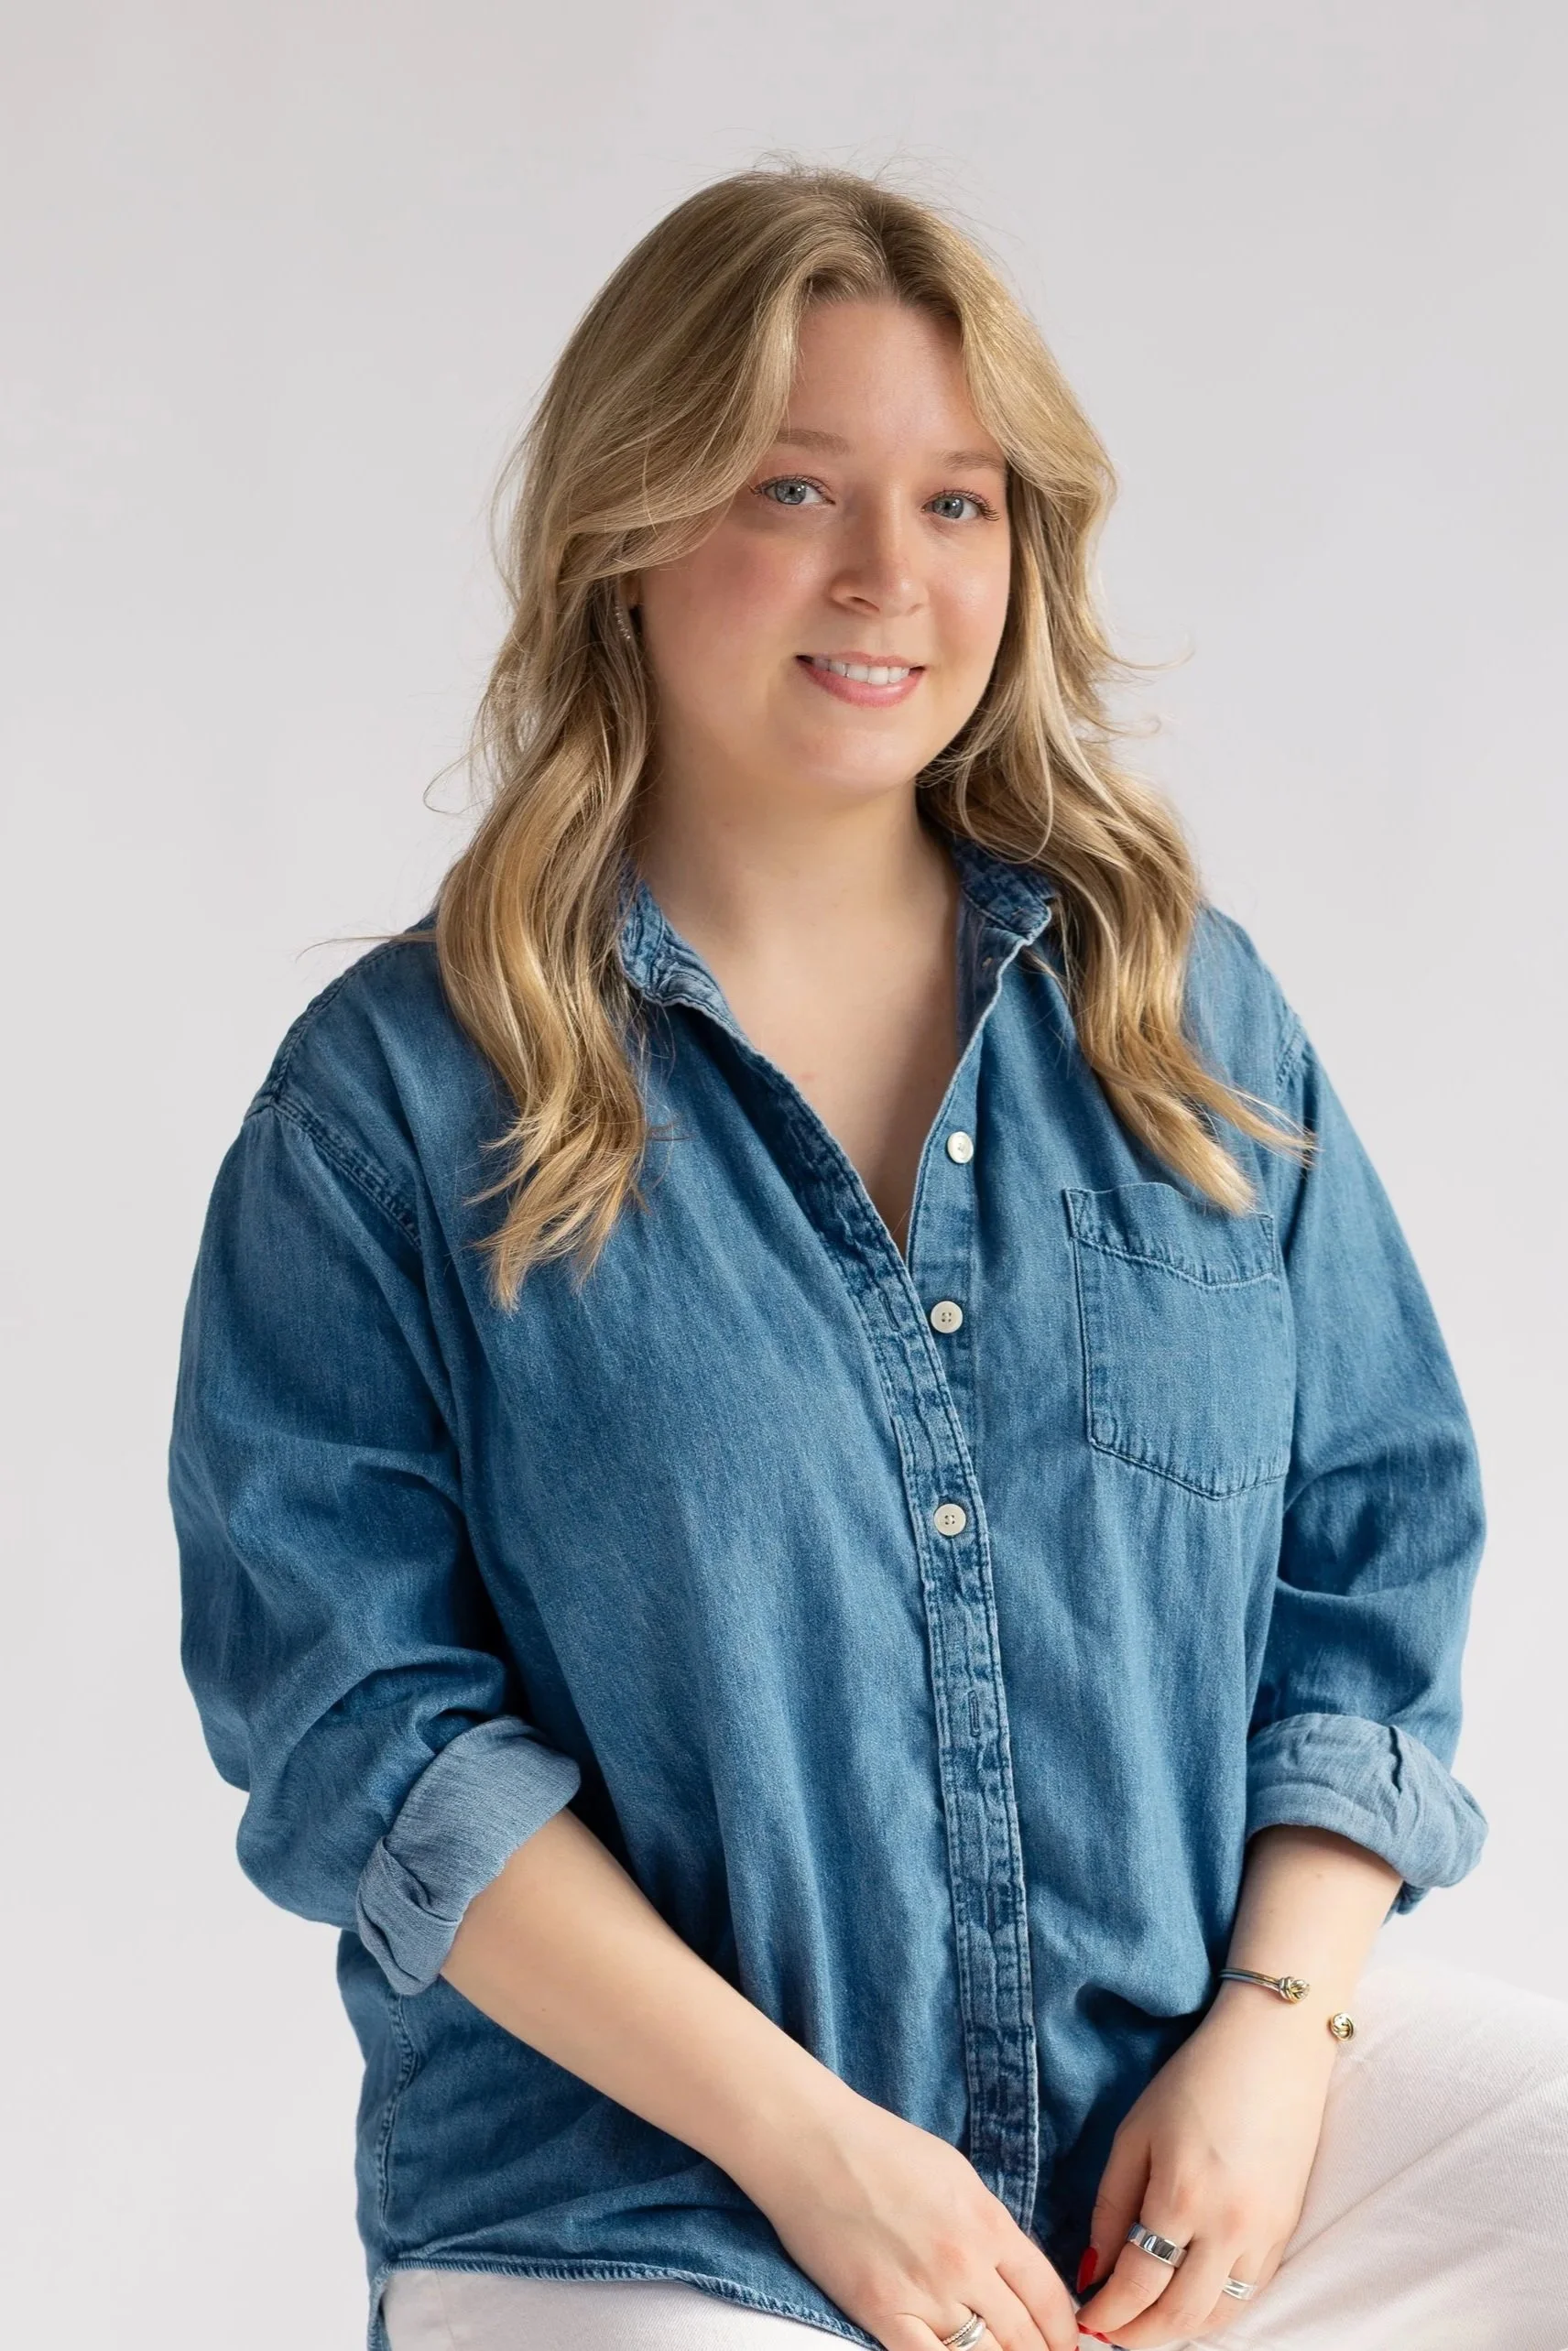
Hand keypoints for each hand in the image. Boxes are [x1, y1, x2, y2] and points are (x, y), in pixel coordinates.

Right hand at [733, 2082, 1082, 2350]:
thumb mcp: (956, 2175)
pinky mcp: (880, 2314)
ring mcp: (923, 2293)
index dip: (1065, 2334)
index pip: (1049, 2298)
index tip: (1067, 2346)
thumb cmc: (880, 2147)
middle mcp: (965, 2263)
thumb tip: (1015, 2274)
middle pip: (1023, 2337)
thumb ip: (990, 2227)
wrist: (810, 2144)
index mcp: (988, 2223)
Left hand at [1074, 1987, 1335, 2346]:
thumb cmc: (1195, 2079)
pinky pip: (1248, 2293)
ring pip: (1218, 2315)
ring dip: (1178, 2331)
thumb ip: (1112, 2205)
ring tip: (1144, 2324)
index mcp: (1182, 2197)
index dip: (1107, 2312)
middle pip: (1179, 2316)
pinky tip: (1189, 2303)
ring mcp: (1265, 2234)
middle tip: (1108, 2333)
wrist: (1274, 2047)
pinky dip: (1215, 2310)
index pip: (1138, 2285)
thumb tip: (1093, 2268)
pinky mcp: (1287, 2231)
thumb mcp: (1135, 2132)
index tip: (1085, 2318)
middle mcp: (1228, 2228)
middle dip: (1138, 2335)